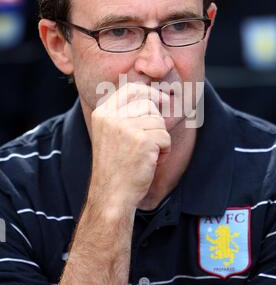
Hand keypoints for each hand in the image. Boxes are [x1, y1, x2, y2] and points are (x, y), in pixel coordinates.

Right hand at [89, 83, 170, 209]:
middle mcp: (112, 117)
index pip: (131, 89)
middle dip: (155, 122)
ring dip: (159, 139)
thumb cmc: (115, 167)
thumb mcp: (111, 134)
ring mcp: (126, 127)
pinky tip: (150, 162)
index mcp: (102, 113)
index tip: (160, 100)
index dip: (149, 93)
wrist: (111, 195)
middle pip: (148, 104)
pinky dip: (164, 151)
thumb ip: (124, 114)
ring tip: (145, 155)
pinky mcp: (142, 140)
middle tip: (147, 142)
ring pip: (159, 121)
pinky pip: (165, 137)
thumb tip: (153, 96)